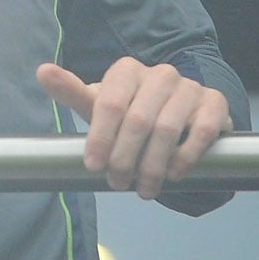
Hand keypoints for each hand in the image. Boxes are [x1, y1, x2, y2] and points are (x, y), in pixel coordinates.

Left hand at [37, 58, 231, 199]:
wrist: (178, 118)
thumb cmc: (128, 113)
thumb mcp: (98, 106)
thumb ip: (71, 92)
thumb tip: (42, 71)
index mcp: (126, 71)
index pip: (110, 104)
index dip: (100, 138)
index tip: (92, 166)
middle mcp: (160, 73)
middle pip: (137, 120)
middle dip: (124, 158)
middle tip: (117, 183)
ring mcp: (190, 86)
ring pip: (168, 129)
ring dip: (153, 165)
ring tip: (144, 189)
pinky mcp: (215, 102)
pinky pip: (201, 132)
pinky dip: (185, 158)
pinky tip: (173, 175)